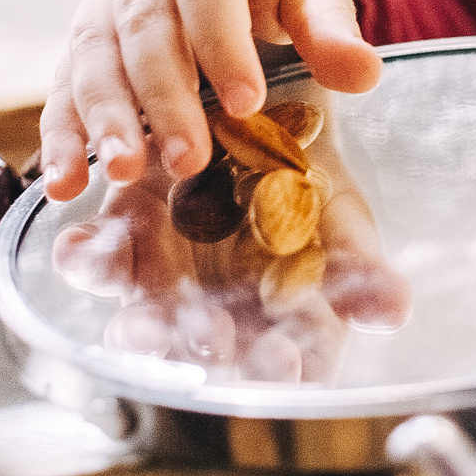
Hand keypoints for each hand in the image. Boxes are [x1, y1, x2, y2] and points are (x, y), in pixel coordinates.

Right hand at [40, 0, 383, 201]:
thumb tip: (361, 74)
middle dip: (161, 92)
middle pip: (142, 15)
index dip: (221, 42)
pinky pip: (65, 74)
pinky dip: (62, 128)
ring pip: (93, 45)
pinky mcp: (84, 21)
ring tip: (121, 172)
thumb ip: (332, 23)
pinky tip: (66, 180)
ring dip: (104, 114)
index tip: (246, 104)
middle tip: (185, 158)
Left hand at [51, 130, 409, 377]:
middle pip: (199, 353)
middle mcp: (210, 314)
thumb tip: (393, 313)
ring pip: (141, 317)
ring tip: (139, 328)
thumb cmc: (312, 179)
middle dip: (198, 354)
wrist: (265, 105)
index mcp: (268, 326)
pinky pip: (98, 256)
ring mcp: (162, 279)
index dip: (276, 370)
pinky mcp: (123, 231)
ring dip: (137, 326)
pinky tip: (82, 247)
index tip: (282, 360)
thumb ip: (365, 270)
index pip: (273, 367)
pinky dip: (87, 256)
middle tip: (205, 342)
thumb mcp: (345, 220)